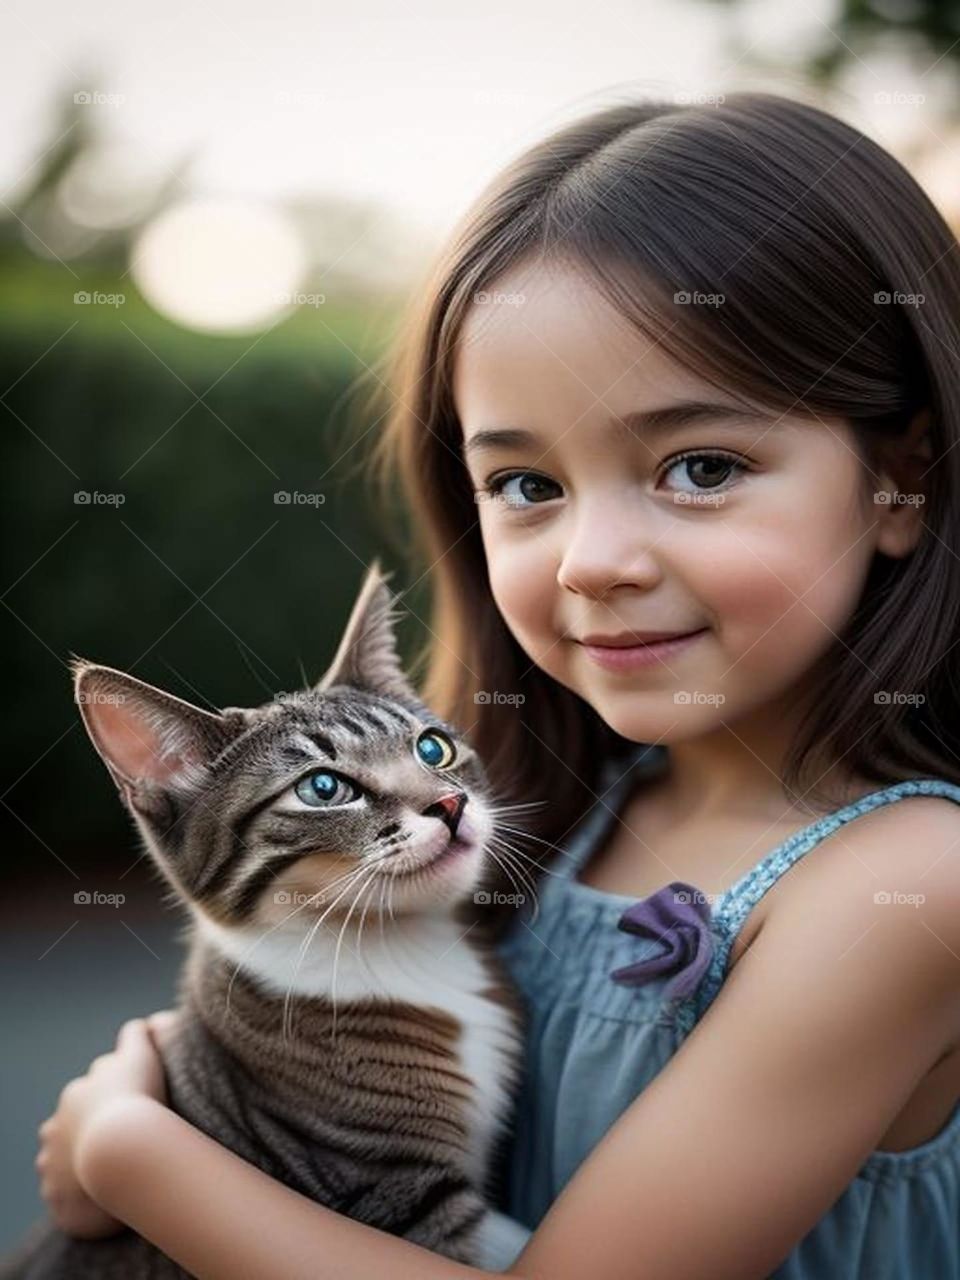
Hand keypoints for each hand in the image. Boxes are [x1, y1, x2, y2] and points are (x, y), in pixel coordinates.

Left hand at [36, 1010, 178, 1237]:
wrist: (123, 1150)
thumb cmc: (137, 1100)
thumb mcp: (142, 1056)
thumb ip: (140, 1035)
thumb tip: (146, 1022)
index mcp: (75, 1094)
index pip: (92, 1092)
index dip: (115, 1099)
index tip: (137, 1108)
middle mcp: (56, 1126)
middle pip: (74, 1125)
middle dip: (94, 1129)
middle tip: (129, 1138)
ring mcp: (53, 1163)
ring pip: (65, 1160)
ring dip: (83, 1162)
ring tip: (115, 1169)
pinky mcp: (56, 1196)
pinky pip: (66, 1196)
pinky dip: (81, 1193)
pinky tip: (104, 1195)